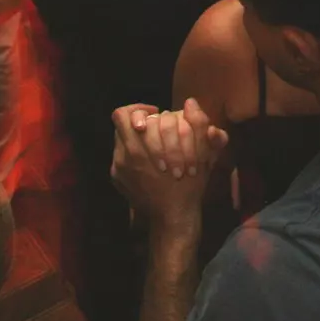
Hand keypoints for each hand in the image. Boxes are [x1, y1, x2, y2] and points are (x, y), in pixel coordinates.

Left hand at [110, 100, 225, 230]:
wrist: (173, 217)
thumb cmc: (190, 186)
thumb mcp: (203, 155)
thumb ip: (199, 125)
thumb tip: (190, 103)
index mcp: (141, 149)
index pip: (125, 115)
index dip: (139, 109)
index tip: (155, 114)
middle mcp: (124, 156)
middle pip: (119, 123)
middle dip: (136, 120)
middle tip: (153, 125)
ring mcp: (118, 168)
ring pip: (119, 138)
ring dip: (135, 136)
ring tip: (151, 142)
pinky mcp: (116, 178)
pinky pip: (118, 155)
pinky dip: (131, 153)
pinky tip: (147, 161)